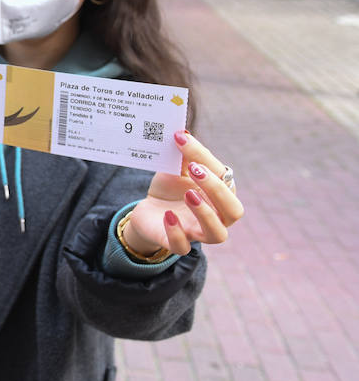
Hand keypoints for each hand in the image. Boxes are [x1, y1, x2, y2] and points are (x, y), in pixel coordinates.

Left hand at [123, 130, 243, 257]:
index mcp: (221, 195)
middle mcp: (217, 216)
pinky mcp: (176, 243)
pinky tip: (169, 216)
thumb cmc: (169, 188)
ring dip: (206, 214)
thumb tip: (182, 133)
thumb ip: (182, 156)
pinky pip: (183, 247)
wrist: (147, 211)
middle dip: (216, 189)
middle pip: (233, 210)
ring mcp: (198, 232)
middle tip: (194, 169)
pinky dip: (177, 233)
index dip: (206, 159)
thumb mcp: (174, 170)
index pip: (224, 178)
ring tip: (189, 195)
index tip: (182, 141)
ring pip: (217, 234)